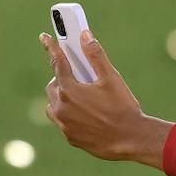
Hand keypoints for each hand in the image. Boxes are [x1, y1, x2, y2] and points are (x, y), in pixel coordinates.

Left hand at [40, 29, 164, 162]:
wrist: (131, 139)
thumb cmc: (122, 107)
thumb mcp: (111, 78)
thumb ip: (96, 55)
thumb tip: (85, 36)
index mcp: (69, 90)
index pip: (57, 63)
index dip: (51, 48)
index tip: (45, 37)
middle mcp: (61, 108)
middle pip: (53, 86)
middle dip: (62, 78)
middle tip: (78, 76)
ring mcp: (64, 124)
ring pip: (54, 105)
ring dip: (62, 98)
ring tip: (80, 96)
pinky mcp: (70, 137)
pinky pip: (62, 121)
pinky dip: (69, 114)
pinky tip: (86, 114)